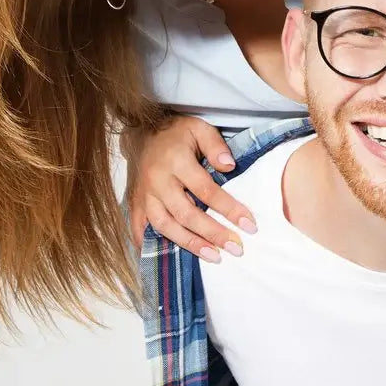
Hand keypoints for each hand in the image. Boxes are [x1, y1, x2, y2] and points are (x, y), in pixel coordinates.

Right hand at [128, 116, 256, 261]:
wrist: (141, 131)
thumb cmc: (176, 132)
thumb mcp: (200, 128)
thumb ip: (216, 145)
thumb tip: (230, 166)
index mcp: (176, 161)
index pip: (206, 190)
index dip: (229, 209)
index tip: (250, 225)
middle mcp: (158, 181)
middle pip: (187, 214)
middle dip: (213, 233)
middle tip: (237, 248)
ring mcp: (144, 195)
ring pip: (165, 226)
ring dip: (190, 244)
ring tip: (215, 257)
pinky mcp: (135, 203)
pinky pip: (140, 228)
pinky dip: (151, 245)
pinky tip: (171, 256)